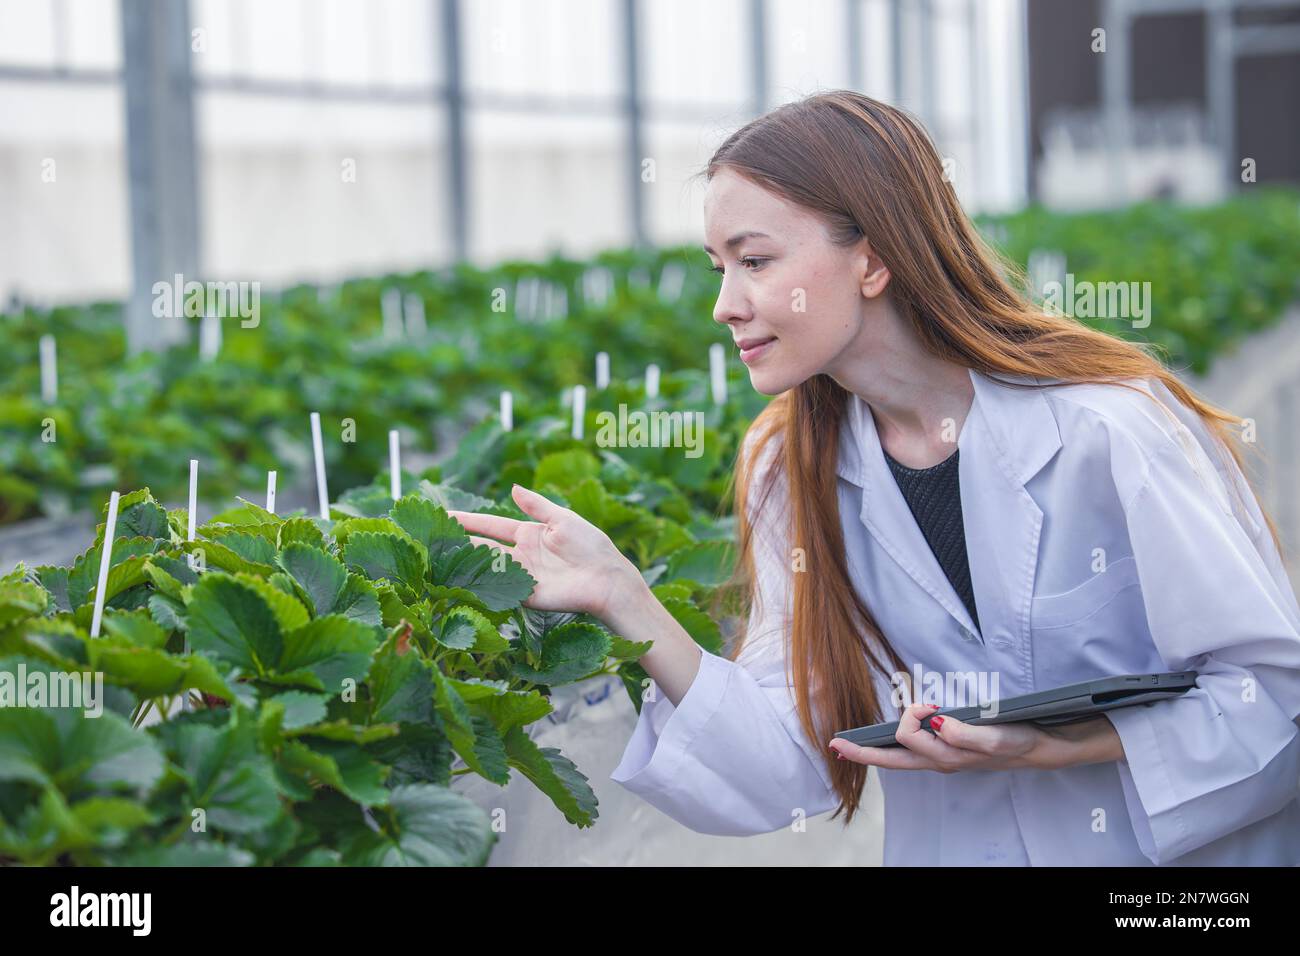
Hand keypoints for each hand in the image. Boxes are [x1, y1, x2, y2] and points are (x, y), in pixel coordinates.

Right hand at [446, 484, 640, 618]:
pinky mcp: (524, 595)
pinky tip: (456, 581)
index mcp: (528, 534)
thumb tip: (512, 487)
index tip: (444, 514)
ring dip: (462, 562)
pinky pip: (497, 589)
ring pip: (484, 567)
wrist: (607, 579)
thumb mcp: (562, 519)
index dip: (468, 520)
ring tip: (434, 556)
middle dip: (456, 541)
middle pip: (481, 546)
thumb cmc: (591, 546)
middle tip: (429, 536)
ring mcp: (520, 576)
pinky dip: (478, 586)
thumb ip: (537, 506)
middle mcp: (520, 555)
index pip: (490, 525)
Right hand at [827, 703, 1119, 772]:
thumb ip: (954, 730)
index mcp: (937, 756)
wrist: (1047, 745)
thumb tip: (927, 725)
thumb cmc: (1009, 735)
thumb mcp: (975, 734)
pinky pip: (957, 737)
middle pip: (901, 753)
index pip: (893, 757)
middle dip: (873, 748)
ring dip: (915, 721)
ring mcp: (961, 755)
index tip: (837, 745)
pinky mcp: (983, 747)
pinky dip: (948, 727)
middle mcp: (945, 759)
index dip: (864, 753)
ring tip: (929, 704)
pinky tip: (942, 717)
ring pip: (922, 742)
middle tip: (858, 735)